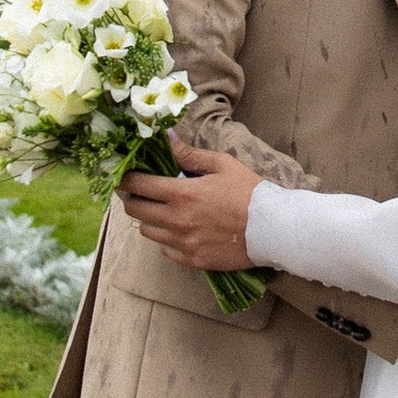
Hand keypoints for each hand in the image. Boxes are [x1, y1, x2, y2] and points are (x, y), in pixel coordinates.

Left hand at [121, 143, 260, 273]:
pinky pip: (165, 250)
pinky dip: (166, 239)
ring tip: (162, 210)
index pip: (138, 186)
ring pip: (147, 232)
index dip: (126, 179)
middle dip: (132, 198)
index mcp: (182, 195)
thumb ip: (190, 154)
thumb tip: (167, 137)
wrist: (274, 229)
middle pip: (136, 211)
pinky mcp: (192, 260)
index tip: (124, 176)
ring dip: (149, 219)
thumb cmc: (250, 193)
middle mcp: (177, 221)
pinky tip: (179, 230)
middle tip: (139, 192)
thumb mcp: (222, 165)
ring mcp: (183, 244)